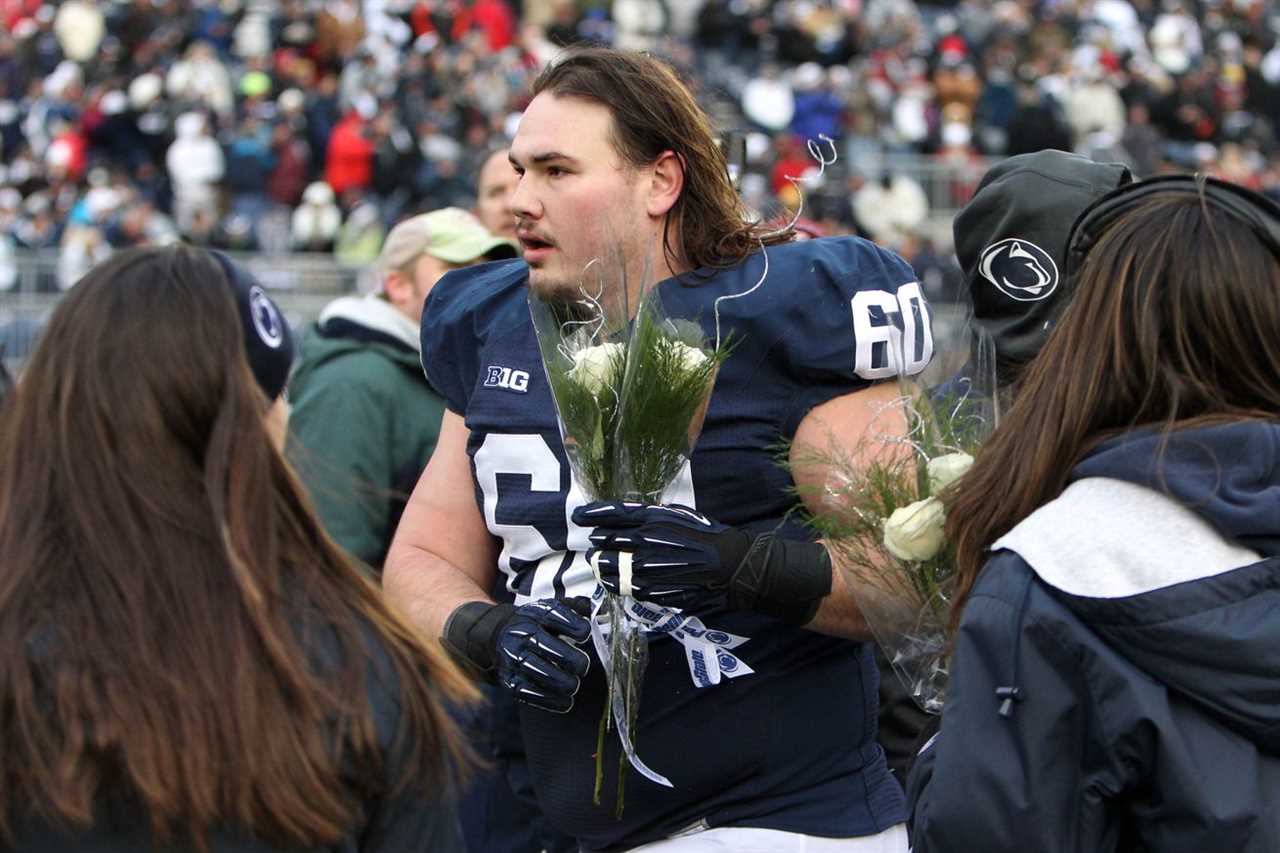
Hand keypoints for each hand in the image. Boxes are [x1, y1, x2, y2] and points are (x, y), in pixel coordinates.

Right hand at [443, 598, 591, 712]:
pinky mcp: (510, 680)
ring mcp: (514, 658)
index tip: (584, 634)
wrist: (495, 635)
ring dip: (564, 683)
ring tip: (573, 684)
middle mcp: (521, 635)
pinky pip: (532, 694)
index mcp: (534, 614)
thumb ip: (576, 607)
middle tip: (582, 666)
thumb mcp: (549, 608)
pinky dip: (552, 701)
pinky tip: (565, 701)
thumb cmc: (532, 623)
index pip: (556, 616)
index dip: (576, 627)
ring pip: (542, 673)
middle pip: (551, 648)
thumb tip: (599, 608)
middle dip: (573, 660)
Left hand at [572, 501, 751, 609]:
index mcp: (651, 518)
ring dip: (599, 564)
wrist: (727, 565)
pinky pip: (618, 585)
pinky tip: (615, 579)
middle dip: (596, 542)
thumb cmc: (705, 536)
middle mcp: (643, 541)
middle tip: (595, 544)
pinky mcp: (647, 589)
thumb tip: (626, 517)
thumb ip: (650, 515)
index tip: (578, 517)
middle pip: (602, 541)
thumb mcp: (677, 513)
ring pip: (604, 566)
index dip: (589, 515)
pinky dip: (612, 581)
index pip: (610, 515)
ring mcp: (644, 567)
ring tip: (602, 563)